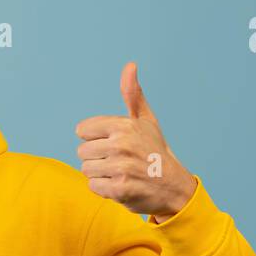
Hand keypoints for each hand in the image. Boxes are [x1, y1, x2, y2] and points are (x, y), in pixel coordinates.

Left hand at [74, 62, 196, 219]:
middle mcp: (122, 144)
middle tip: (120, 161)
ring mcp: (121, 168)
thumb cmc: (155, 151)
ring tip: (121, 173)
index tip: (114, 143)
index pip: (82, 130)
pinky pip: (93, 187)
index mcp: (124, 125)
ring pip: (86, 169)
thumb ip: (133, 94)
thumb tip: (130, 65)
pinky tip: (122, 185)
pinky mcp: (119, 189)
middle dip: (97, 158)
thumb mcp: (146, 120)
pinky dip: (104, 190)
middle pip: (82, 151)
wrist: (174, 187)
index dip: (95, 138)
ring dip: (100, 174)